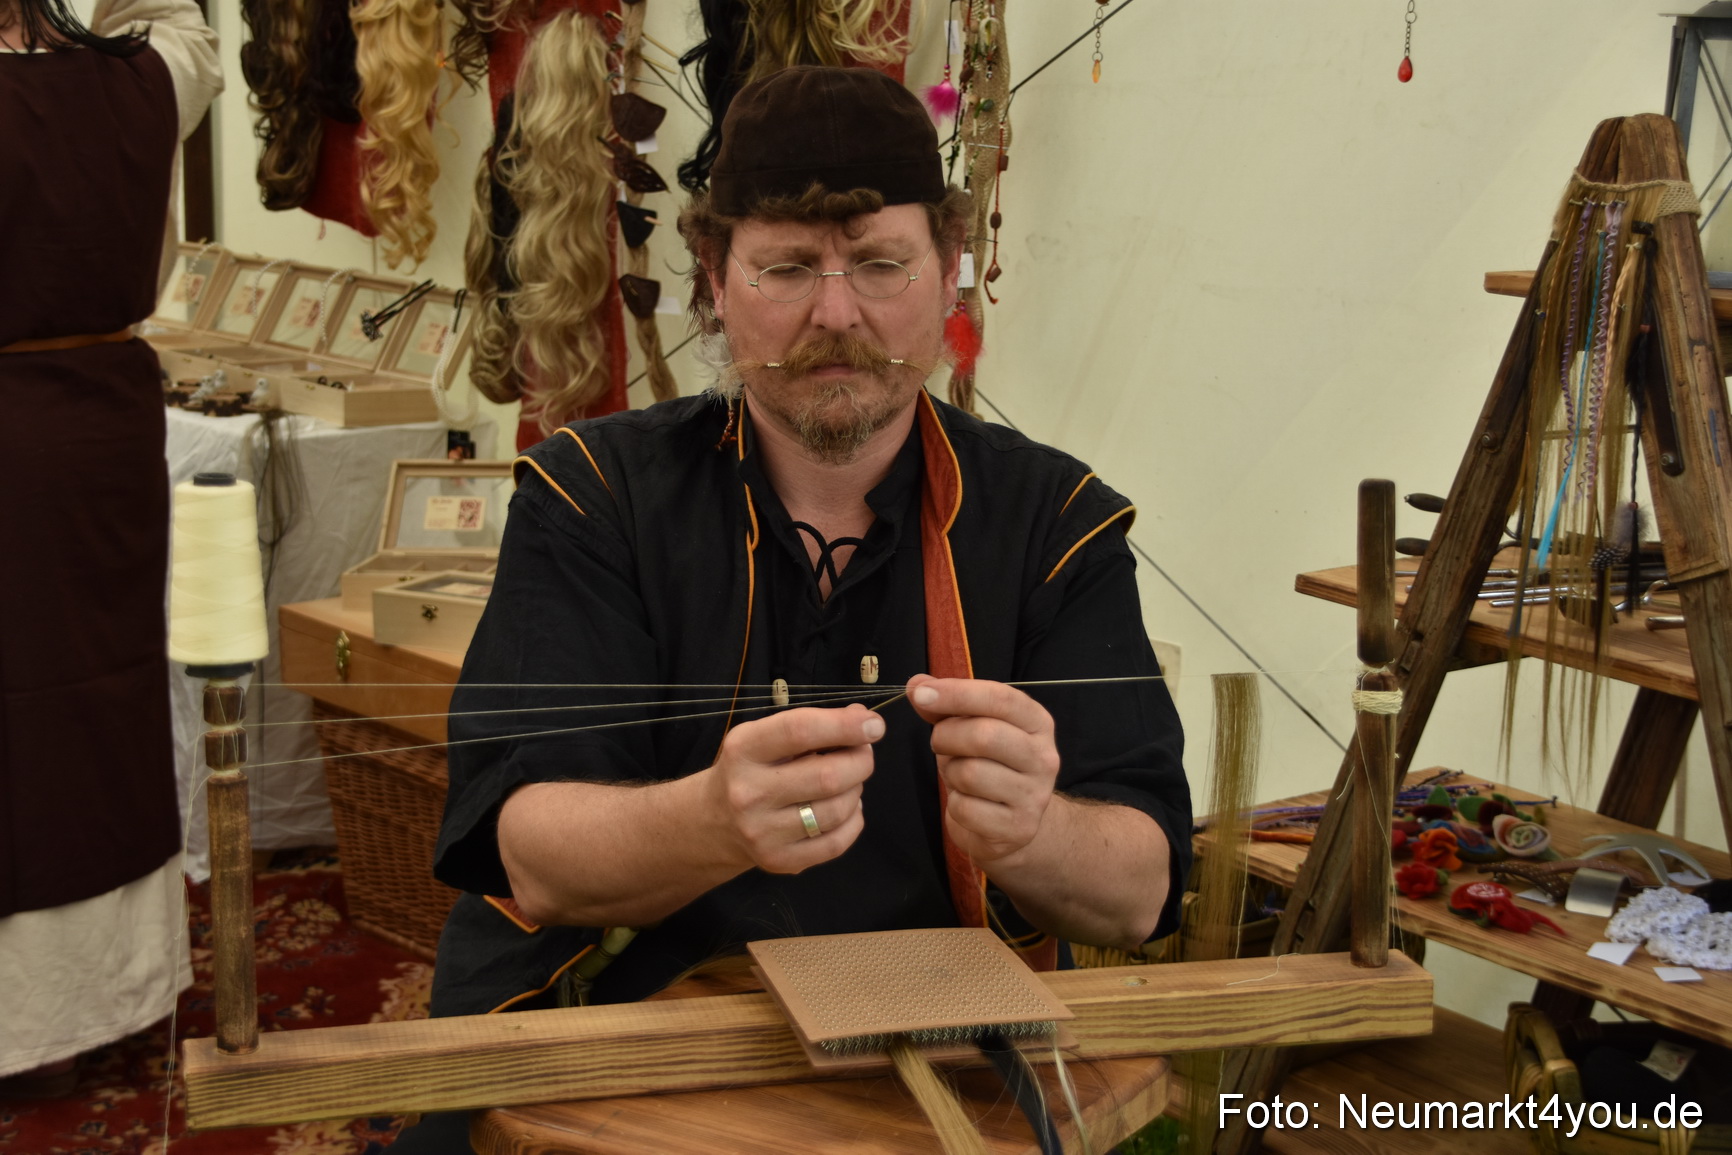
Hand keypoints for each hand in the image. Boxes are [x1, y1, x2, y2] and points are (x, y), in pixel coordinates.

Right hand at [705, 704, 881, 873]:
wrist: (714, 820)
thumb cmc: (751, 769)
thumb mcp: (767, 737)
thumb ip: (813, 725)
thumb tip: (863, 719)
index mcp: (743, 749)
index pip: (799, 731)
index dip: (844, 726)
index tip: (875, 725)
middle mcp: (748, 792)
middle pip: (827, 776)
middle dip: (860, 761)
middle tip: (863, 753)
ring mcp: (762, 832)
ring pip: (836, 810)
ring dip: (856, 790)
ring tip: (848, 781)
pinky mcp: (778, 861)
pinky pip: (836, 843)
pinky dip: (853, 821)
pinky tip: (846, 808)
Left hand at [906, 675, 1060, 866]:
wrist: (1013, 823)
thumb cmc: (990, 766)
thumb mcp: (971, 729)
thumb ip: (946, 706)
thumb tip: (917, 686)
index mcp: (1037, 723)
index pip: (1000, 698)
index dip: (957, 693)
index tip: (920, 694)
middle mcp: (1043, 757)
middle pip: (984, 735)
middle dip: (946, 737)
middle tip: (939, 743)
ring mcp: (1034, 795)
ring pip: (971, 774)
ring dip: (951, 773)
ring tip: (958, 775)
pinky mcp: (1018, 828)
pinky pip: (966, 809)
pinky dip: (955, 804)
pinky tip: (965, 803)